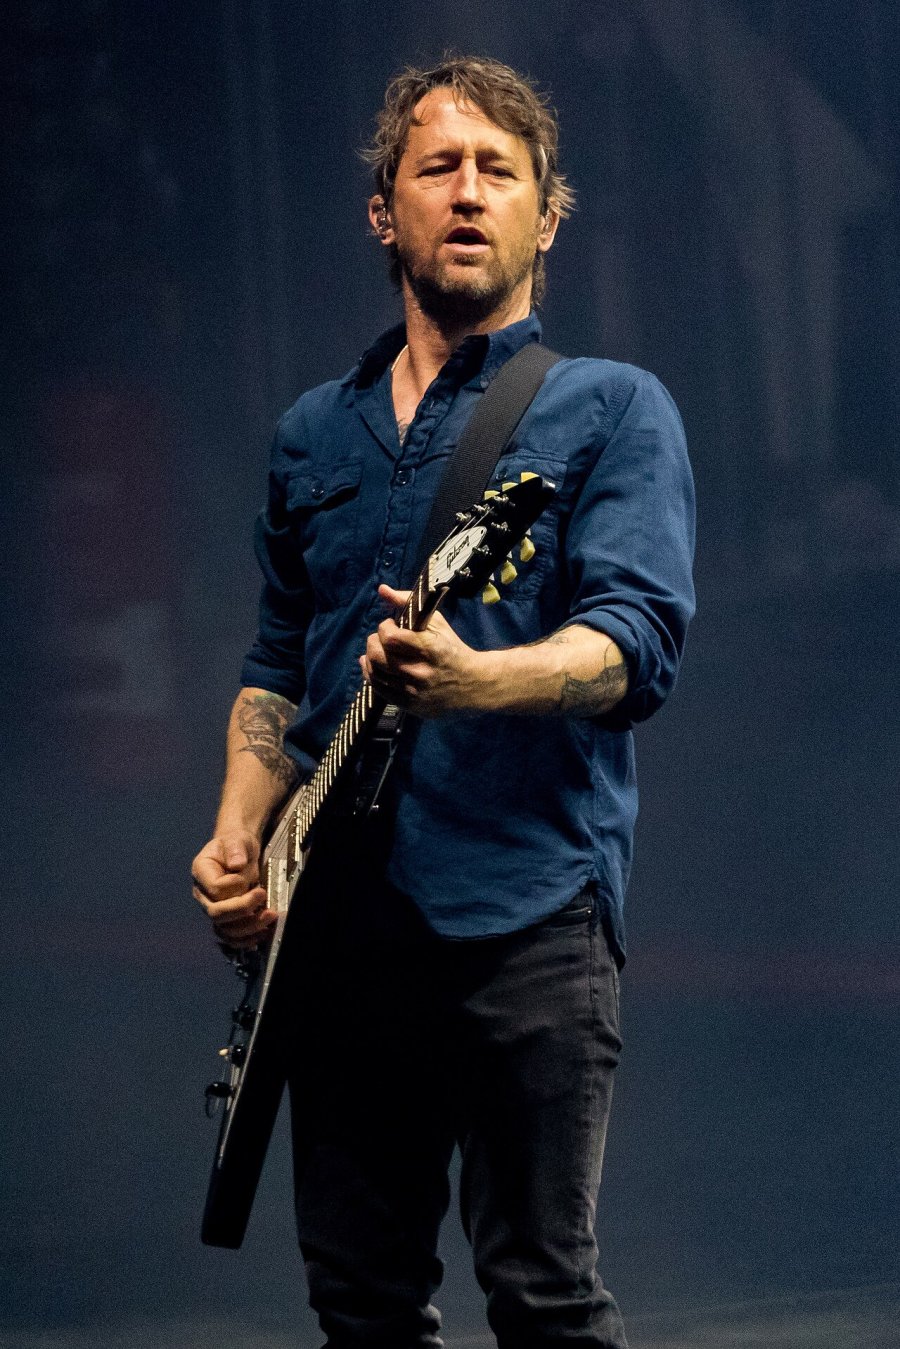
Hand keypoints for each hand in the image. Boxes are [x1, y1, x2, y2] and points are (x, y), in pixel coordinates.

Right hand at [191, 830, 275, 949]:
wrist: (240, 852)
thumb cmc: (236, 844)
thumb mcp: (237, 839)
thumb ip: (236, 849)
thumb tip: (237, 864)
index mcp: (201, 872)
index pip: (215, 889)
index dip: (236, 888)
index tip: (255, 881)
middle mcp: (203, 894)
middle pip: (217, 914)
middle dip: (243, 910)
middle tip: (263, 898)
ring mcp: (213, 908)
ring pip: (224, 929)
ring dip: (249, 927)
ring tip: (270, 916)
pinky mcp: (225, 919)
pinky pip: (231, 936)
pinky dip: (246, 939)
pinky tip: (263, 932)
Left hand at [359, 584, 491, 717]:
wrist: (473, 685)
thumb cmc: (452, 649)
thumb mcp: (436, 623)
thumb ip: (407, 603)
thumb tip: (382, 590)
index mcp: (430, 649)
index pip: (390, 638)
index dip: (384, 628)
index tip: (390, 625)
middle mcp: (420, 672)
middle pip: (378, 656)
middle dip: (373, 642)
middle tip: (380, 638)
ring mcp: (413, 692)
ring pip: (375, 673)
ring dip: (370, 658)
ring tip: (378, 651)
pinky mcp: (409, 705)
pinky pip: (379, 689)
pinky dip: (372, 675)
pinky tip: (375, 666)